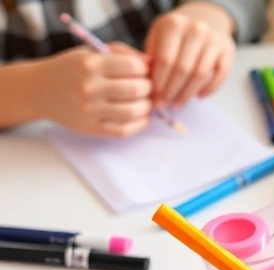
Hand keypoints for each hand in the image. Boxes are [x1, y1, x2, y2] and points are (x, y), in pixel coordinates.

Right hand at [32, 43, 151, 137]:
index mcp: (90, 64)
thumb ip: (122, 53)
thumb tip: (151, 63)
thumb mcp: (92, 52)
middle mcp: (89, 86)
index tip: (145, 72)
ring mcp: (89, 109)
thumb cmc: (72, 68)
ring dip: (147, 107)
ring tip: (146, 102)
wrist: (39, 90)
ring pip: (133, 111)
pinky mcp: (89, 128)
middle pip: (136, 89)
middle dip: (149, 88)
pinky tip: (142, 117)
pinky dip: (139, 125)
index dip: (146, 70)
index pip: (133, 67)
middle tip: (148, 88)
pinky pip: (123, 130)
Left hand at [145, 2, 235, 109]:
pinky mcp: (227, 51)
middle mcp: (196, 29)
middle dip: (172, 91)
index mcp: (174, 24)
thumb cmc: (175, 36)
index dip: (159, 83)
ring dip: (188, 94)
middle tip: (164, 105)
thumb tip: (148, 86)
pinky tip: (198, 97)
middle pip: (183, 68)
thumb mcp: (158, 37)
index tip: (154, 98)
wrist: (203, 21)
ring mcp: (214, 40)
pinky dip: (209, 89)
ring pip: (201, 74)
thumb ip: (152, 57)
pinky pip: (219, 75)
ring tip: (178, 104)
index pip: (165, 60)